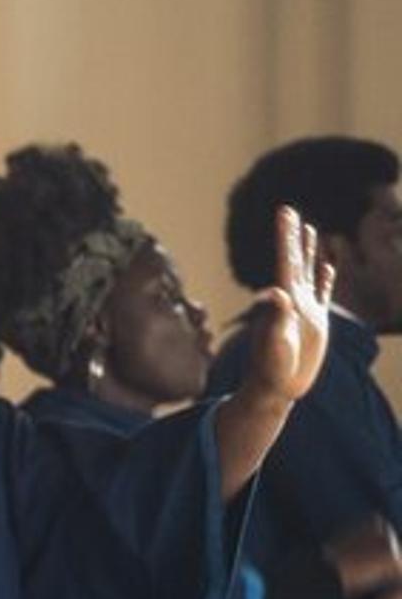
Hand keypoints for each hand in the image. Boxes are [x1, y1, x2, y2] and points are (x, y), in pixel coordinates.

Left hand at [245, 205, 334, 403]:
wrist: (277, 387)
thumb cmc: (271, 367)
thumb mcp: (273, 340)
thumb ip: (275, 316)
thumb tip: (275, 292)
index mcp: (282, 299)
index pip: (284, 260)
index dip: (285, 236)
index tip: (284, 212)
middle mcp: (292, 299)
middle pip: (294, 260)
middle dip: (293, 236)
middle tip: (290, 211)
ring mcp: (304, 309)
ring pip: (308, 273)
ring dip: (308, 252)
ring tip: (310, 230)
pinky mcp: (316, 322)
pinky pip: (322, 293)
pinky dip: (325, 278)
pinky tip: (327, 266)